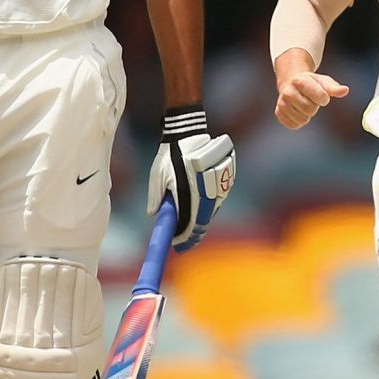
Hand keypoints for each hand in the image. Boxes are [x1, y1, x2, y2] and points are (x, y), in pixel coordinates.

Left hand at [146, 106, 236, 251]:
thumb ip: (156, 196)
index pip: (189, 222)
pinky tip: (198, 213)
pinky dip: (207, 209)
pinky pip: (216, 201)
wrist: (189, 133)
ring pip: (210, 212)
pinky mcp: (225, 181)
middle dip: (193, 234)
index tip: (178, 245)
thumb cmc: (169, 154)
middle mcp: (206, 191)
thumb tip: (153, 215)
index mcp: (188, 191)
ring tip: (188, 230)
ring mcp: (218, 186)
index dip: (184, 237)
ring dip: (200, 222)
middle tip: (184, 242)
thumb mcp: (157, 175)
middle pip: (202, 222)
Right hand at [275, 70, 348, 129]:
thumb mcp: (323, 82)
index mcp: (299, 81)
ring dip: (307, 115)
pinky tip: (297, 111)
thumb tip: (345, 90)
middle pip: (310, 110)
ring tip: (303, 104)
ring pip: (302, 119)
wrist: (291, 83)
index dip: (324, 99)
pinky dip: (299, 121)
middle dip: (314, 107)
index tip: (321, 96)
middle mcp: (287, 92)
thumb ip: (334, 88)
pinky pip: (294, 125)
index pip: (320, 97)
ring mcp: (282, 103)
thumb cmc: (312, 83)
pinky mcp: (279, 113)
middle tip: (310, 100)